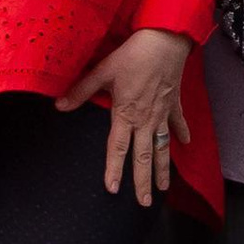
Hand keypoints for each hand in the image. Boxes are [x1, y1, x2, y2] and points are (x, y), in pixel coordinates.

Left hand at [56, 27, 191, 205]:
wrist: (165, 41)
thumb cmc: (133, 54)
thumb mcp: (103, 71)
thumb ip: (81, 91)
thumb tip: (59, 106)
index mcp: (126, 114)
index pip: (117, 148)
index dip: (113, 169)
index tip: (112, 189)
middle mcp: (145, 119)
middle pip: (143, 157)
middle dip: (143, 182)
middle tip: (143, 203)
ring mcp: (162, 113)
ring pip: (162, 148)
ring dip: (163, 169)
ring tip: (163, 188)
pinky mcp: (174, 103)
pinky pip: (178, 123)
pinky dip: (181, 134)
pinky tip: (185, 145)